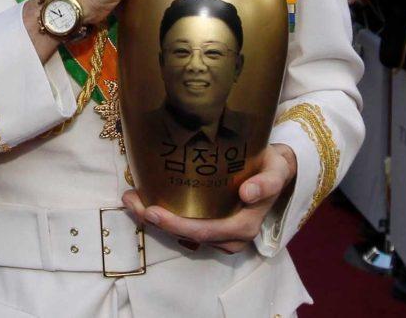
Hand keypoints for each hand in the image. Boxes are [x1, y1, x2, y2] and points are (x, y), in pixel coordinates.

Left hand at [122, 143, 297, 253]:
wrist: (276, 172)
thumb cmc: (273, 168)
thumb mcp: (276, 170)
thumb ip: (267, 182)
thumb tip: (248, 193)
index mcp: (244, 226)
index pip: (205, 231)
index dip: (176, 225)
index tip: (151, 210)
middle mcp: (229, 237)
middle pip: (187, 235)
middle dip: (155, 221)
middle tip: (130, 200)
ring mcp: (218, 234)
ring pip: (181, 234)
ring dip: (153, 220)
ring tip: (130, 199)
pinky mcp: (209, 225)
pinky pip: (183, 227)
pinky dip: (162, 216)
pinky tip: (142, 200)